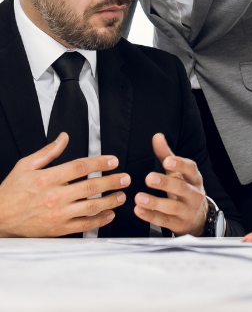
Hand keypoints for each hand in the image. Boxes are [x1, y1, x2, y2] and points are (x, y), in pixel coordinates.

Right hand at [0, 133, 128, 236]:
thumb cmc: (11, 192)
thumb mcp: (26, 165)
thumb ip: (48, 152)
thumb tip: (64, 137)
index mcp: (48, 178)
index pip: (81, 167)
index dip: (100, 162)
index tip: (113, 161)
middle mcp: (55, 196)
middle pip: (90, 186)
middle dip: (112, 181)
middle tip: (125, 178)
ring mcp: (57, 214)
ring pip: (90, 207)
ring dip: (110, 201)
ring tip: (121, 196)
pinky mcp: (57, 229)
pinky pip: (82, 226)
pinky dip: (98, 221)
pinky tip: (108, 215)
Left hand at [134, 133, 207, 236]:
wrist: (198, 218)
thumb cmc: (185, 189)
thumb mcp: (179, 172)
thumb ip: (167, 155)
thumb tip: (157, 136)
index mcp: (194, 178)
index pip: (190, 169)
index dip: (180, 164)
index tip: (167, 160)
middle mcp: (194, 194)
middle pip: (181, 188)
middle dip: (165, 183)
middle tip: (149, 178)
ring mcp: (187, 210)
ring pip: (172, 207)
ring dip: (155, 202)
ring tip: (139, 198)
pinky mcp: (178, 224)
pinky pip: (164, 221)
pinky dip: (151, 216)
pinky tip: (139, 210)